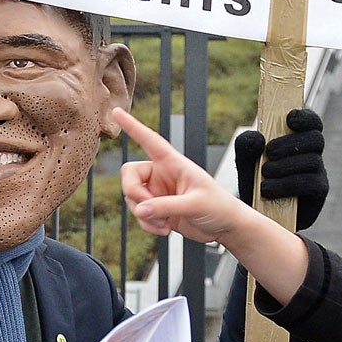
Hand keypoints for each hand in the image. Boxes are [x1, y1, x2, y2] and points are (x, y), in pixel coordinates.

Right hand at [118, 107, 310, 304]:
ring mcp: (158, 192)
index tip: (116, 112)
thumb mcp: (195, 204)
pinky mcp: (157, 210)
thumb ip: (167, 206)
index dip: (132, 126)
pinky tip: (165, 228)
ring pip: (132, 198)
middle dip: (133, 192)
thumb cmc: (219, 206)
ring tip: (165, 223)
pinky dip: (148, 225)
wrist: (225, 227)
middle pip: (129, 174)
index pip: (150, 140)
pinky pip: (140, 215)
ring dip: (144, 214)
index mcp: (173, 163)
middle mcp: (161, 174)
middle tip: (147, 208)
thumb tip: (141, 210)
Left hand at [257, 108, 327, 228]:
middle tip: (269, 152)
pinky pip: (311, 183)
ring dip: (285, 166)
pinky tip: (267, 190)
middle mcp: (311, 154)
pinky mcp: (318, 193)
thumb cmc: (254, 182)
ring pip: (312, 161)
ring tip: (264, 173)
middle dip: (291, 144)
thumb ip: (246, 145)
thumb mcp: (244, 161)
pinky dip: (287, 184)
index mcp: (298, 140)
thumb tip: (259, 138)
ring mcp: (318, 173)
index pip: (311, 122)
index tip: (289, 118)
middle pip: (316, 139)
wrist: (258, 214)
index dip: (305, 117)